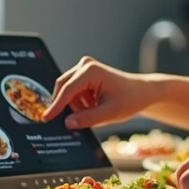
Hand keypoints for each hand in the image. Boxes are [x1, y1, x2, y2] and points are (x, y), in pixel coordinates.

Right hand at [42, 57, 159, 128]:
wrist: (142, 91)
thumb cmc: (129, 99)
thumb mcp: (110, 113)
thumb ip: (88, 119)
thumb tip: (68, 123)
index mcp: (90, 71)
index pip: (67, 91)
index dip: (56, 107)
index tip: (46, 119)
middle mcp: (84, 65)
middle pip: (63, 88)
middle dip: (67, 106)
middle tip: (74, 121)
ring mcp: (84, 67)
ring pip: (67, 91)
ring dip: (76, 105)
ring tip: (95, 110)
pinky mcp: (84, 73)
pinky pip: (73, 91)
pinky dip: (80, 102)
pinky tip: (94, 105)